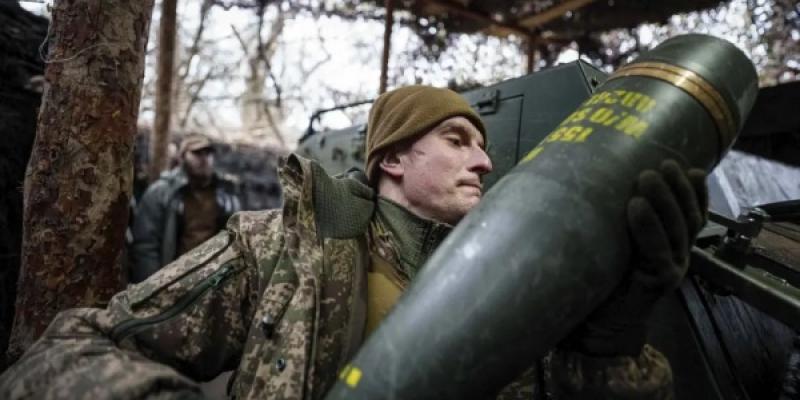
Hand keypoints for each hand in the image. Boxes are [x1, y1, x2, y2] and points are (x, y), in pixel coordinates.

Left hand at [563, 159, 708, 356]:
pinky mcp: (659, 283)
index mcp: (672, 243)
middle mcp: (678, 254)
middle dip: (678, 188)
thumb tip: (609, 176)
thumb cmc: (604, 277)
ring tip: (647, 177)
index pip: (693, 213)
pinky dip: (648, 228)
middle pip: (687, 217)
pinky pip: (658, 252)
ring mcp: (672, 269)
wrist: (598, 323)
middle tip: (662, 164)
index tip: (691, 167)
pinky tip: (636, 208)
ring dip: (664, 201)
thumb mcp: (616, 239)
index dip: (696, 191)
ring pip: (677, 230)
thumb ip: (622, 216)